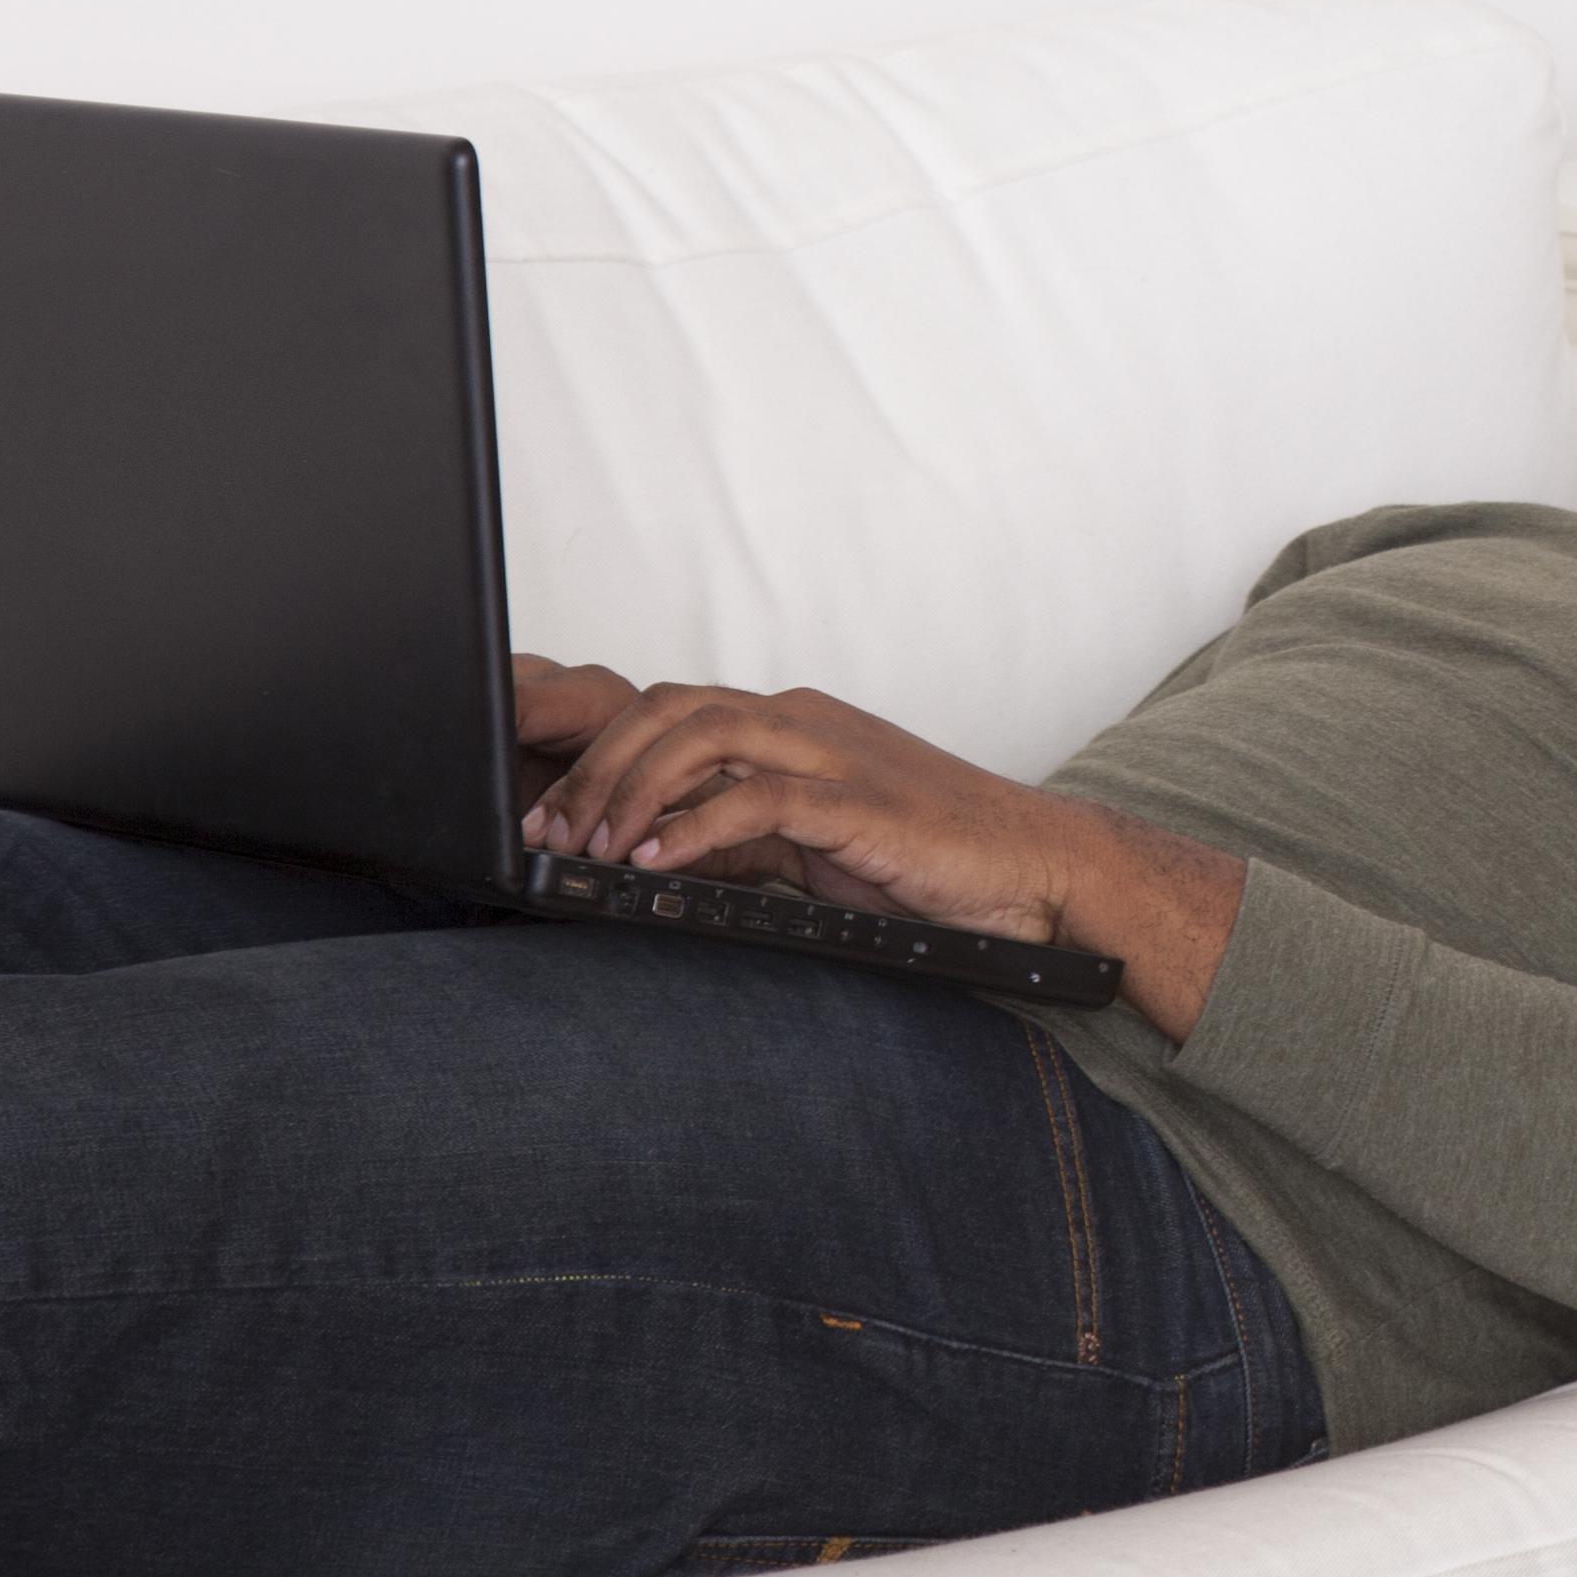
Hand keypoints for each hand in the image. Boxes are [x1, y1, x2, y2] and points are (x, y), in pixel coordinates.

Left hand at [510, 658, 1246, 1030]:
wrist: (1038, 868)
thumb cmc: (930, 859)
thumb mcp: (812, 846)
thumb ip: (736, 836)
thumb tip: (647, 855)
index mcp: (789, 723)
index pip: (666, 709)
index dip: (590, 752)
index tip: (539, 812)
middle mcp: (802, 720)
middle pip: (666, 708)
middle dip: (589, 767)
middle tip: (545, 833)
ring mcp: (832, 752)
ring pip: (700, 734)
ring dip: (628, 790)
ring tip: (588, 849)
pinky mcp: (860, 800)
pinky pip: (757, 795)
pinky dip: (694, 825)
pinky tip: (655, 864)